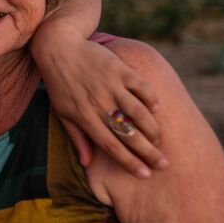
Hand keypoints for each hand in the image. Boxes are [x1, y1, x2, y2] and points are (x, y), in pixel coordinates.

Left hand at [37, 36, 168, 177]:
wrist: (59, 48)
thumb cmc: (60, 84)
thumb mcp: (63, 112)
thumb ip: (77, 137)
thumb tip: (87, 163)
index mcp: (85, 117)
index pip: (111, 146)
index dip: (129, 162)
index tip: (145, 175)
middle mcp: (99, 104)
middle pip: (128, 133)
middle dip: (148, 152)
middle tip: (164, 165)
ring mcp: (110, 86)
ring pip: (138, 112)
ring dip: (152, 128)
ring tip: (159, 139)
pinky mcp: (119, 69)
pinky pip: (141, 87)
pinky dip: (150, 99)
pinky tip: (155, 109)